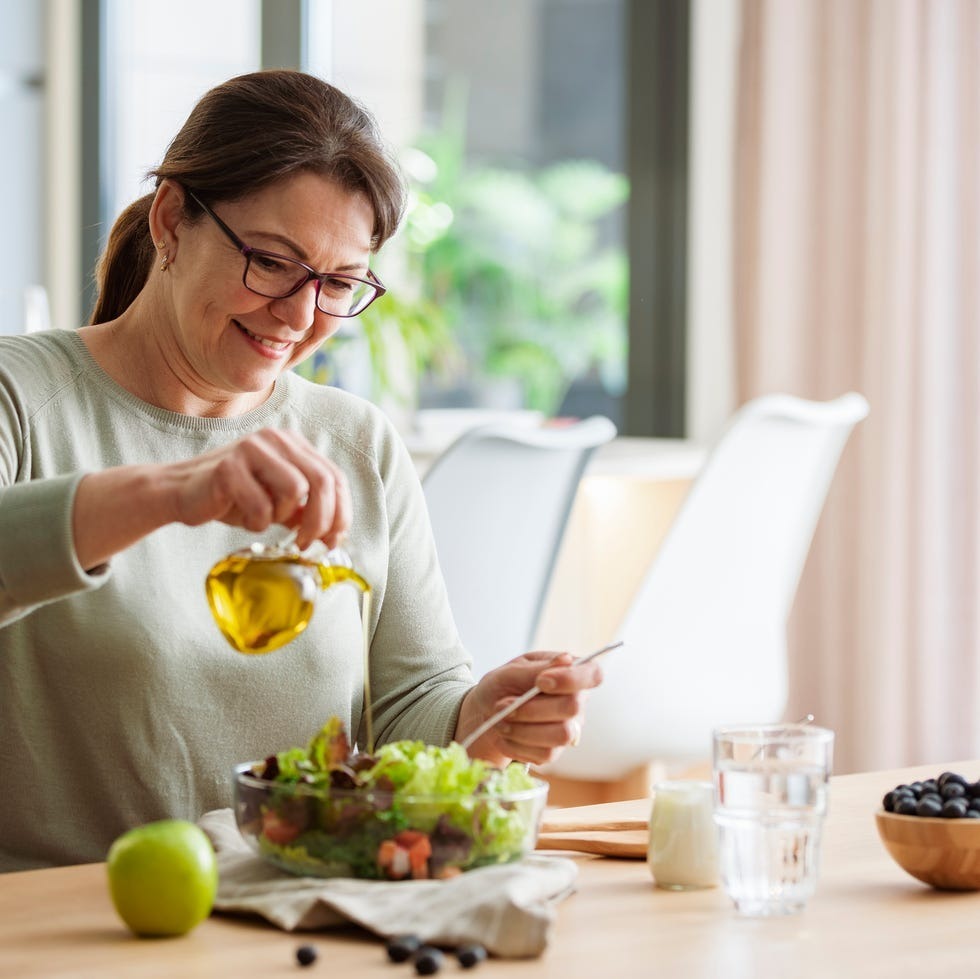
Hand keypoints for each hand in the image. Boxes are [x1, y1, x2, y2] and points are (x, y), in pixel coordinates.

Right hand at [167, 428, 350, 548]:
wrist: (181, 493)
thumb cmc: (233, 497)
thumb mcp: (277, 502)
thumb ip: (305, 510)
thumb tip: (335, 533)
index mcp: (293, 444)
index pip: (335, 476)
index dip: (341, 512)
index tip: (333, 540)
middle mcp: (276, 439)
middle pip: (323, 481)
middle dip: (322, 521)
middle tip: (307, 544)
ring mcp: (252, 448)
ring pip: (295, 489)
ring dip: (283, 516)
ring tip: (265, 520)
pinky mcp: (229, 467)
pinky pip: (261, 505)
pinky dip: (257, 522)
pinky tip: (244, 519)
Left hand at [456, 650, 604, 766]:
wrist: (485, 713)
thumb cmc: (502, 686)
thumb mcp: (511, 671)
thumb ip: (536, 668)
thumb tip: (566, 659)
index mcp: (570, 673)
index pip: (593, 674)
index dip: (572, 679)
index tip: (541, 681)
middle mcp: (577, 702)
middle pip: (572, 708)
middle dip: (532, 708)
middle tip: (502, 705)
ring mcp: (569, 729)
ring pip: (561, 735)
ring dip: (523, 729)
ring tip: (501, 721)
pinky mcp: (554, 751)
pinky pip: (545, 754)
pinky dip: (517, 745)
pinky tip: (505, 735)